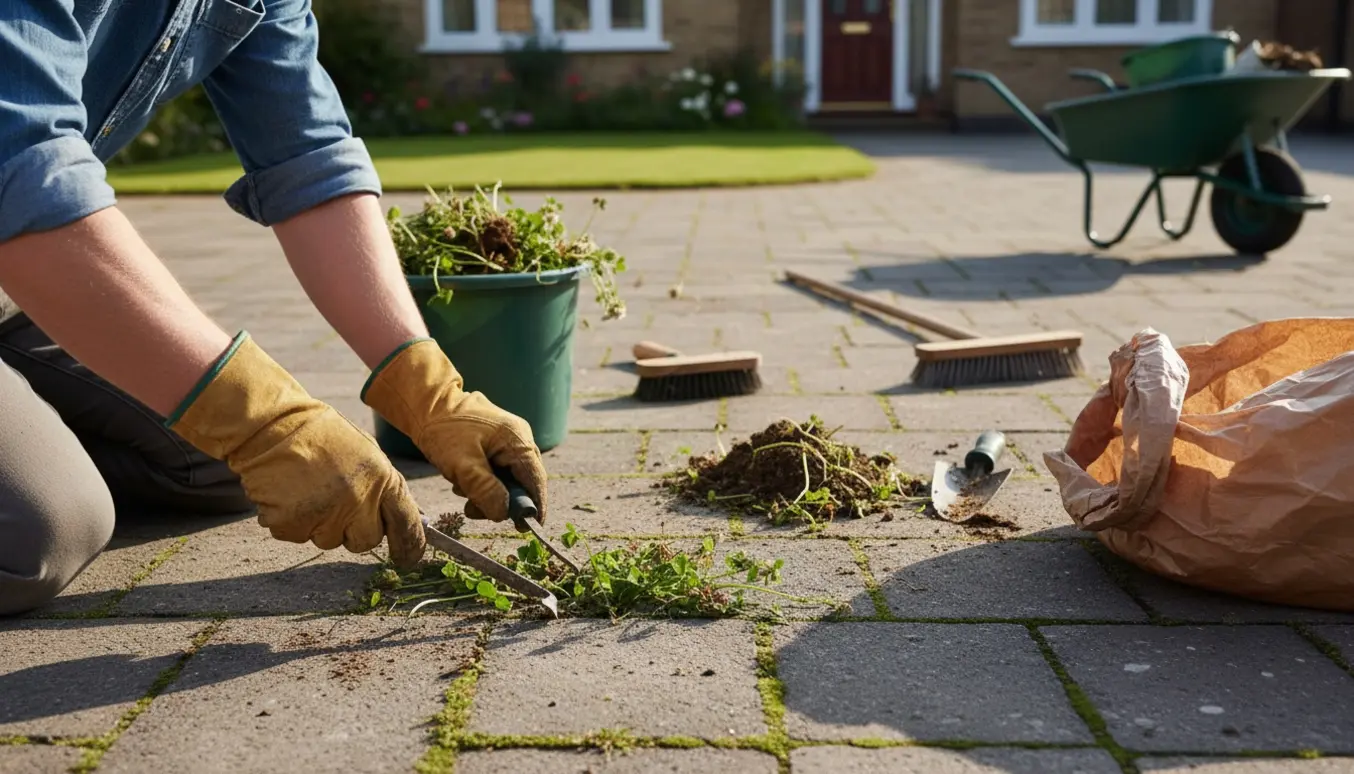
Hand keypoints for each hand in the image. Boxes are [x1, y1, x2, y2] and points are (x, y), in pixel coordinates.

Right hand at [169, 332, 425, 566]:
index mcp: (381, 477)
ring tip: (308, 488)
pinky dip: (292, 520)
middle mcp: (357, 500)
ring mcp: (324, 514)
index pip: (405, 522)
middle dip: (354, 530)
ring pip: (329, 541)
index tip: (408, 558)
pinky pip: (298, 536)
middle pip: (366, 541)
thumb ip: (382, 486)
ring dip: (320, 524)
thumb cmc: (320, 435)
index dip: (410, 545)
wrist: (270, 425)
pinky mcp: (291, 524)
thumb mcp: (365, 452)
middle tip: (336, 503)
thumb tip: (401, 517)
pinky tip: (288, 493)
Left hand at [361, 339, 548, 522]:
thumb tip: (503, 514)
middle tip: (475, 510)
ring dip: (488, 492)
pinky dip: (482, 482)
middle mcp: (519, 439)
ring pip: (508, 479)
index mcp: (517, 440)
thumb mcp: (462, 465)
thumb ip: (486, 491)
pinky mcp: (496, 443)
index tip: (528, 529)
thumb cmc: (444, 430)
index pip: (536, 480)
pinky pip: (498, 471)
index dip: (534, 507)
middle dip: (501, 501)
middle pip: (523, 482)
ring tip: (462, 490)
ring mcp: (509, 440)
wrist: (426, 404)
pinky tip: (463, 481)